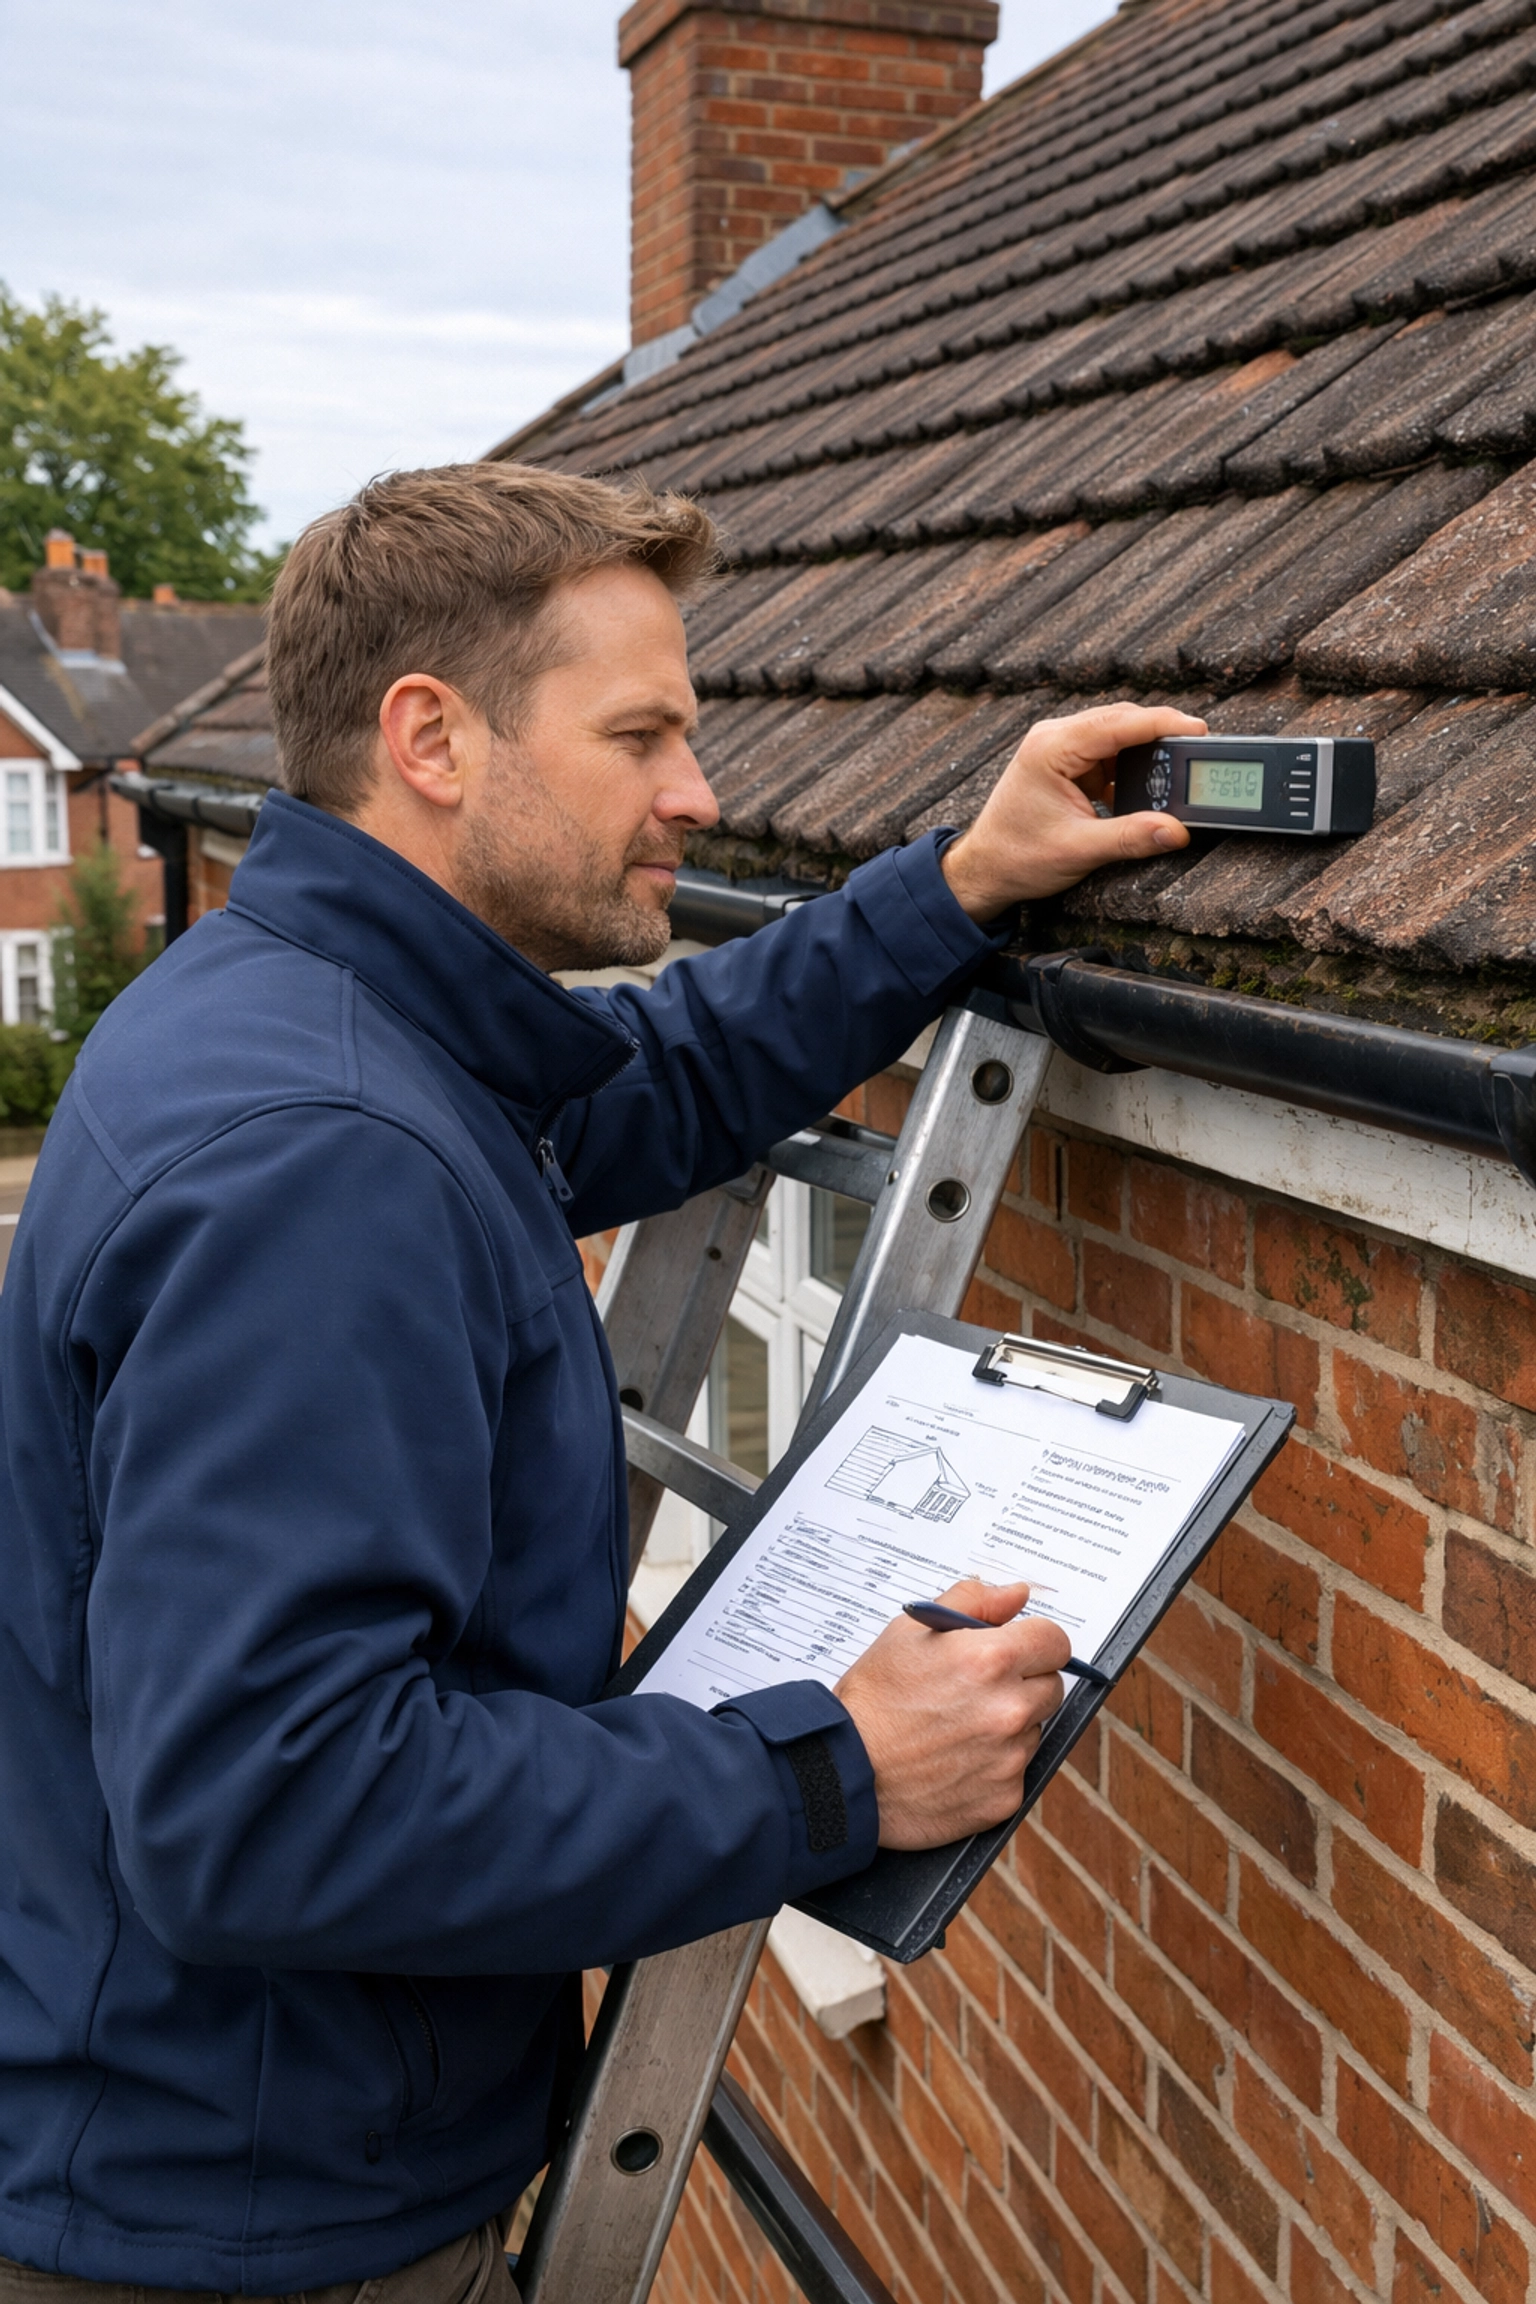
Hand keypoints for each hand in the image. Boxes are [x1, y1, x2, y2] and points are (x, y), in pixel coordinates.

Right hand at [834, 1579, 1070, 1849]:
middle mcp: (1009, 1709)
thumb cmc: (873, 1700)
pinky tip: (956, 1760)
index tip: (1016, 1651)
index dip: (1033, 1642)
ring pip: (1034, 1730)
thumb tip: (1016, 1596)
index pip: (1054, 1641)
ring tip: (958, 1727)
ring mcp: (1010, 1758)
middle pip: (1050, 1686)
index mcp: (991, 1660)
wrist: (845, 1771)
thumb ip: (973, 1602)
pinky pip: (1016, 1772)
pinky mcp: (1004, 1799)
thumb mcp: (910, 1631)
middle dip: (1023, 1683)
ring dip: (1010, 1725)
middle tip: (977, 1690)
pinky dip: (994, 1766)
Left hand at [940, 704, 1206, 921]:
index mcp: (1051, 748)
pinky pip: (1107, 755)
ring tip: (1174, 775)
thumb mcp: (1078, 850)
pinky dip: (1129, 769)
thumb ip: (1130, 838)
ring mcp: (1058, 748)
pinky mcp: (1064, 764)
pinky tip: (1144, 790)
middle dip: (1159, 736)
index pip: (1118, 723)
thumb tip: (1176, 831)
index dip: (1162, 723)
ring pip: (1116, 736)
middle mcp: (1054, 738)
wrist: (984, 870)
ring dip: (1144, 754)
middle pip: (1120, 722)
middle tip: (1195, 753)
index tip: (1198, 728)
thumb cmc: (1017, 857)